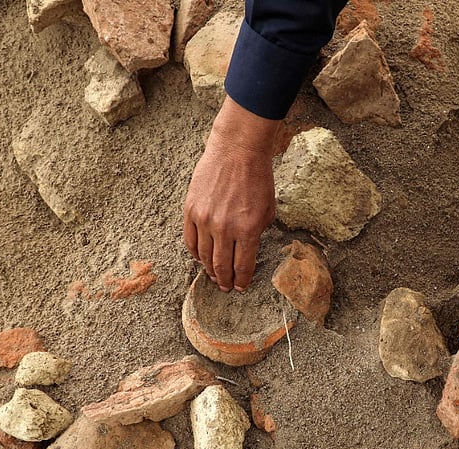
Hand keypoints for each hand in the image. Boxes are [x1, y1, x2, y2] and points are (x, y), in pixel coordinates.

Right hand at [183, 97, 280, 290]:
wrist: (237, 150)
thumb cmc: (257, 178)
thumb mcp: (268, 210)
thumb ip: (257, 234)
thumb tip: (247, 254)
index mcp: (248, 230)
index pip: (243, 266)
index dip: (242, 281)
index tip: (241, 287)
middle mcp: (224, 228)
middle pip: (221, 266)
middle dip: (225, 281)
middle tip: (227, 287)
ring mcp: (205, 219)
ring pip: (204, 256)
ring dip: (209, 270)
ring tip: (214, 276)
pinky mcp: (191, 210)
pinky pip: (190, 240)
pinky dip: (195, 253)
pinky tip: (201, 258)